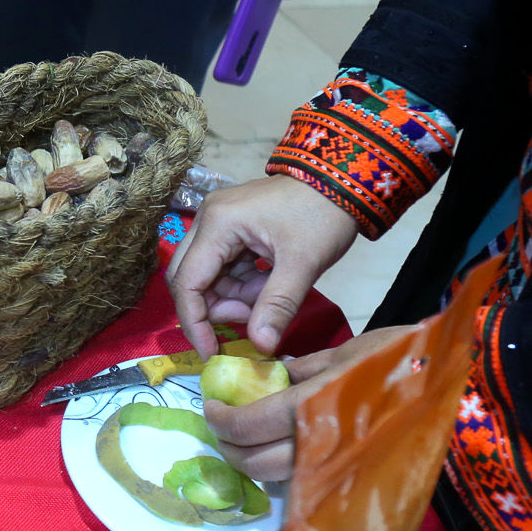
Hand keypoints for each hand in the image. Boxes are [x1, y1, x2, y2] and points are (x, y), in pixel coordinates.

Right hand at [168, 174, 359, 357]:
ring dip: (234, 296)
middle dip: (216, 307)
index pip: (187, 284)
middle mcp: (207, 220)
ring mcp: (218, 221)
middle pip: (190, 279)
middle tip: (251, 319)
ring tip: (269, 295)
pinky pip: (224, 266)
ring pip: (208, 276)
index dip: (195, 323)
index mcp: (218, 225)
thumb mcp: (303, 264)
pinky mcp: (231, 226)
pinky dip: (242, 283)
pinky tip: (269, 283)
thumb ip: (277, 306)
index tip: (212, 352)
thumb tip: (262, 347)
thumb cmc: (323, 214)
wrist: (345, 178)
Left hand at [204, 326, 413, 480]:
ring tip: (244, 440)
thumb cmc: (403, 360)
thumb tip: (268, 376)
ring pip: (274, 479)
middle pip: (254, 461)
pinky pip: (302, 484)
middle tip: (221, 426)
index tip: (211, 406)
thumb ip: (301, 369)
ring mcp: (336, 467)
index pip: (247, 425)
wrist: (458, 391)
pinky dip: (280, 472)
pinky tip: (277, 453)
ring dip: (250, 462)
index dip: (221, 420)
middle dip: (229, 447)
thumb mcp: (346, 353)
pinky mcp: (351, 480)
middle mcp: (319, 444)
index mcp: (312, 406)